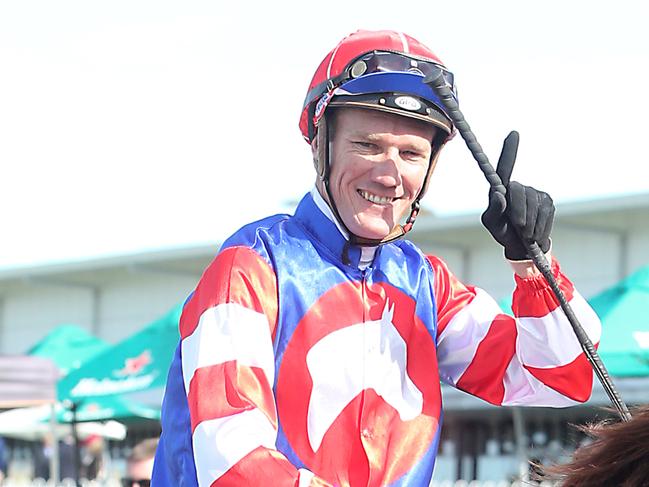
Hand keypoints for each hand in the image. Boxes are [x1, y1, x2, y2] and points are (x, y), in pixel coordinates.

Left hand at [481, 131, 554, 260]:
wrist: (523, 248)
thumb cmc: (503, 232)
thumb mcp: (492, 224)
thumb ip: (493, 210)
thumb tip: (497, 193)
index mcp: (501, 189)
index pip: (505, 167)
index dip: (509, 151)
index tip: (514, 133)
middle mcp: (518, 187)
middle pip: (520, 192)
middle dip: (519, 213)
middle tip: (519, 229)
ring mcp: (535, 193)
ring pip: (534, 204)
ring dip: (530, 223)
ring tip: (526, 235)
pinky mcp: (548, 201)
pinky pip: (546, 212)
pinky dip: (541, 226)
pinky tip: (536, 234)